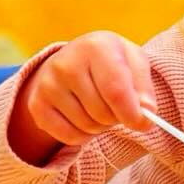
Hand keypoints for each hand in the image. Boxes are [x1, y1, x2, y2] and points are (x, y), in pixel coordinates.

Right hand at [13, 32, 154, 158]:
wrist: (74, 59)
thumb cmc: (113, 62)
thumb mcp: (135, 63)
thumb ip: (144, 88)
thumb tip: (146, 114)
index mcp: (96, 46)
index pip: (116, 91)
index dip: (132, 114)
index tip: (143, 123)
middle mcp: (66, 63)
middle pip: (102, 113)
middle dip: (117, 118)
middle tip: (117, 106)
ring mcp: (47, 84)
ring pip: (87, 127)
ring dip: (101, 126)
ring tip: (99, 106)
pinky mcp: (37, 104)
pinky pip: (69, 137)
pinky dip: (83, 135)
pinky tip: (84, 116)